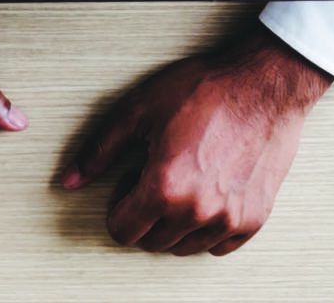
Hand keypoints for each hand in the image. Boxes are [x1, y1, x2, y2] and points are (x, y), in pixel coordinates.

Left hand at [61, 25, 332, 255]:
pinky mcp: (254, 219)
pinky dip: (206, 228)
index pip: (122, 230)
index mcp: (164, 187)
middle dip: (144, 213)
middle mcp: (197, 211)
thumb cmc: (205, 90)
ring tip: (180, 180)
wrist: (262, 85)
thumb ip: (100, 149)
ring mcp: (229, 220)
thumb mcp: (139, 110)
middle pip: (152, 242)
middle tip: (154, 174)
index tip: (129, 182)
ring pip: (184, 247)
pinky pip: (218, 246)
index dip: (118, 205)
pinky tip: (205, 191)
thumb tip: (71, 178)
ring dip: (174, 223)